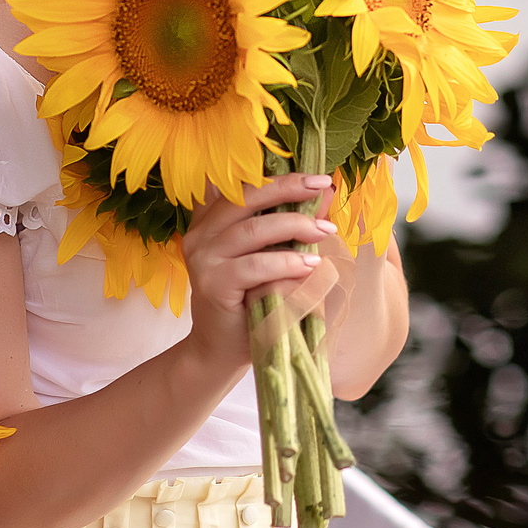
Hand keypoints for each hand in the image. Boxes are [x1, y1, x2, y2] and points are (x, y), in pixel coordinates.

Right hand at [179, 174, 337, 367]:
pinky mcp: (211, 284)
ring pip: (250, 230)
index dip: (282, 178)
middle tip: (323, 189)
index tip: (319, 179)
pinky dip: (283, 263)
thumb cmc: (251, 302)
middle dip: (287, 189)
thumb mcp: (273, 258)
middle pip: (245, 198)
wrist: (223, 349)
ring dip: (292, 226)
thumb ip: (289, 228)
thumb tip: (324, 195)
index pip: (247, 187)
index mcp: (212, 221)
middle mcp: (202, 234)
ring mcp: (203, 258)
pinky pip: (252, 266)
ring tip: (324, 230)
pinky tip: (309, 265)